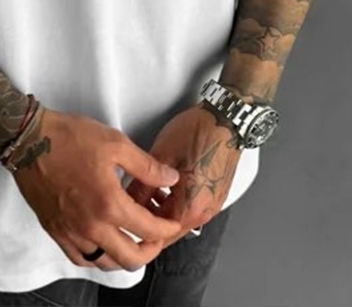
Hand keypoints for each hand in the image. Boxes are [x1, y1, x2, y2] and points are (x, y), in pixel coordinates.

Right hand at [9, 106, 186, 271]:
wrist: (29, 140)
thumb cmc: (70, 138)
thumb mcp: (115, 143)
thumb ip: (146, 166)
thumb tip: (170, 179)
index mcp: (109, 204)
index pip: (148, 229)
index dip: (166, 228)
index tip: (173, 222)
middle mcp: (91, 227)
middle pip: (130, 258)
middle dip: (151, 251)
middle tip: (157, 237)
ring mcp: (71, 232)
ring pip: (105, 263)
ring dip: (125, 257)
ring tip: (133, 240)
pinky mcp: (56, 231)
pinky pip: (81, 258)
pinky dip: (97, 258)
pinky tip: (103, 244)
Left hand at [124, 103, 240, 244]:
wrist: (225, 117)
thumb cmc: (198, 132)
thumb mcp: (161, 156)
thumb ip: (141, 185)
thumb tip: (126, 199)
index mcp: (191, 208)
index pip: (158, 235)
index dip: (137, 226)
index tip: (125, 215)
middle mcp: (206, 212)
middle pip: (171, 229)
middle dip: (149, 219)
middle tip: (132, 202)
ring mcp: (214, 203)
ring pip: (181, 218)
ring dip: (163, 210)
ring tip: (146, 191)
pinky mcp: (217, 194)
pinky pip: (193, 207)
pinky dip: (177, 202)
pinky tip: (165, 187)